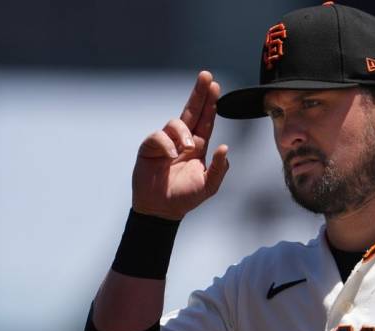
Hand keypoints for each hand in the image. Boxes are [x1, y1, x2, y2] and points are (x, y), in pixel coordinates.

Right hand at [131, 71, 228, 219]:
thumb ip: (219, 168)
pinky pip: (158, 137)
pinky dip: (167, 144)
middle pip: (191, 111)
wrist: (162, 209)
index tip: (215, 86)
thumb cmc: (186, 197)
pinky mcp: (150, 148)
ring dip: (184, 132)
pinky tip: (172, 156)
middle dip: (199, 93)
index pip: (206, 120)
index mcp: (198, 146)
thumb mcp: (209, 186)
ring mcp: (166, 142)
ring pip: (175, 123)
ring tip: (190, 149)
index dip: (210, 103)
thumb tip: (224, 148)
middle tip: (206, 77)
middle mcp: (182, 140)